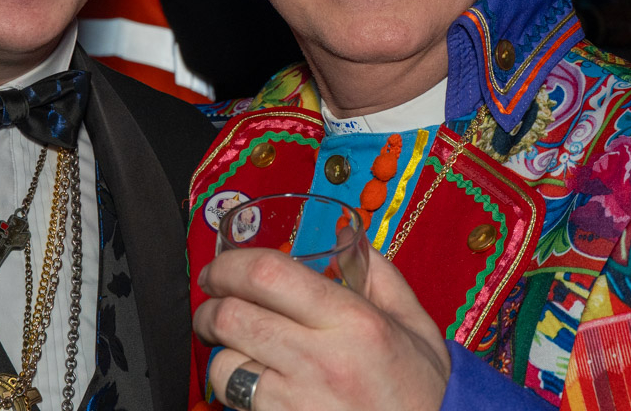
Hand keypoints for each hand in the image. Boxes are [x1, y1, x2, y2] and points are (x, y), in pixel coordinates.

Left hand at [195, 246, 449, 410]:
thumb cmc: (422, 392)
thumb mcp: (415, 326)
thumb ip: (380, 276)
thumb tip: (346, 237)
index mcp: (354, 321)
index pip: (268, 274)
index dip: (228, 265)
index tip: (218, 270)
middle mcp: (322, 360)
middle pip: (232, 316)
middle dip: (208, 307)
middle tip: (213, 307)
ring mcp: (299, 402)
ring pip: (224, 366)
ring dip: (221, 354)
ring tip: (237, 351)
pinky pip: (236, 403)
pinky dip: (236, 391)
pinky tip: (256, 386)